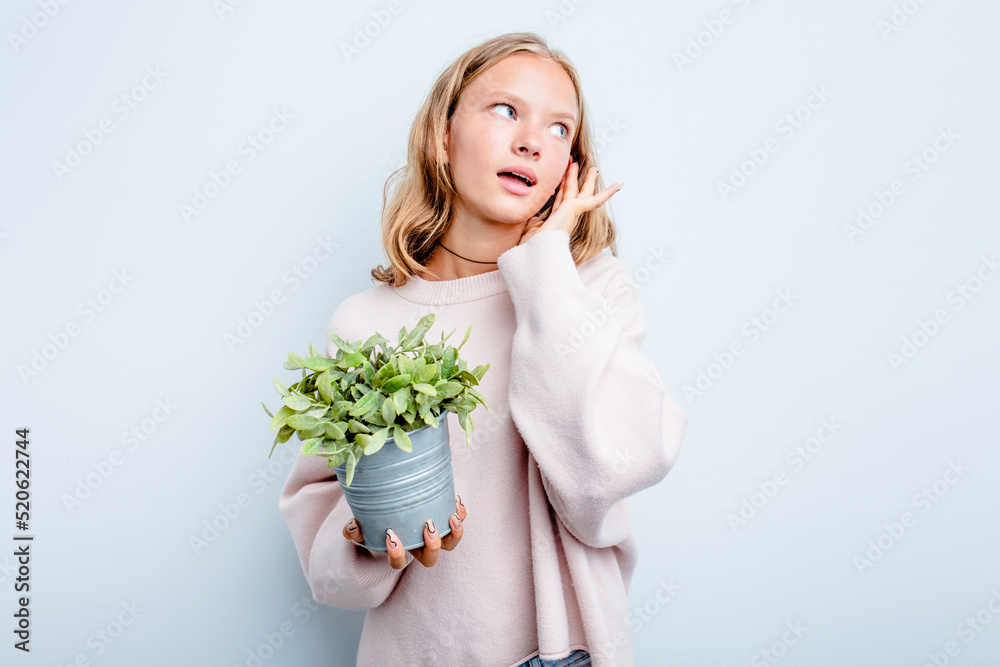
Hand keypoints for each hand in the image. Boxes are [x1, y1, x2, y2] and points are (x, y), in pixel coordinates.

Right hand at [343, 495, 466, 568]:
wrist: (390, 508)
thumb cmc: (375, 521)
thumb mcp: (362, 526)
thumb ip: (354, 529)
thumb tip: (351, 526)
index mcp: (399, 552)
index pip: (398, 562)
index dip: (396, 555)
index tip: (391, 536)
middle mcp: (419, 548)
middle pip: (430, 559)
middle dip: (431, 546)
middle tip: (427, 527)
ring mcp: (435, 536)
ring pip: (450, 544)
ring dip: (453, 534)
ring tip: (451, 518)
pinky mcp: (445, 522)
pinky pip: (458, 522)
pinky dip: (460, 514)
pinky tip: (456, 500)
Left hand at [518, 160, 621, 245]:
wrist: (536, 251)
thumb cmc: (531, 245)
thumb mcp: (530, 228)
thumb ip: (533, 220)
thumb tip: (530, 214)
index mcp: (555, 219)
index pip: (559, 200)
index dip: (560, 189)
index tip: (561, 180)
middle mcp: (565, 216)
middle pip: (571, 192)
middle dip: (573, 178)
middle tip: (576, 164)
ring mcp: (571, 213)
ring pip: (582, 192)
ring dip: (587, 179)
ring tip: (594, 168)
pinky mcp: (575, 210)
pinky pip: (594, 200)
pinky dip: (606, 193)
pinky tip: (618, 186)